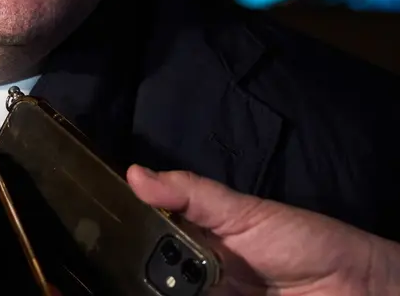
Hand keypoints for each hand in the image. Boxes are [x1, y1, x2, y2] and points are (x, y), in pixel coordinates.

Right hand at [127, 165, 399, 294]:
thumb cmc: (300, 241)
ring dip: (154, 289)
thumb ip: (191, 194)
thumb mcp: (242, 211)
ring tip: (152, 285)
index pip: (142, 244)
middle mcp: (191, 280)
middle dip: (135, 275)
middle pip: (150, 279)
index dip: (121, 243)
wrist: (358, 288)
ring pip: (163, 295)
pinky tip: (169, 293)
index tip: (96, 238)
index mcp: (189, 245)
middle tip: (121, 271)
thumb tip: (134, 173)